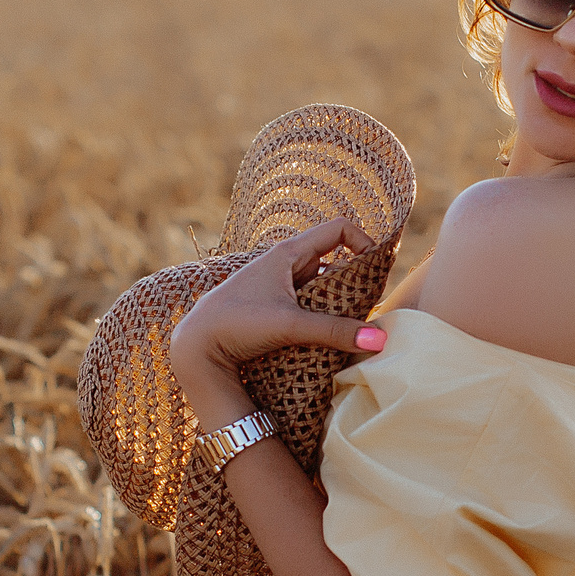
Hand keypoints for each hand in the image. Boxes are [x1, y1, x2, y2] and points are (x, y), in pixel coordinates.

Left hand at [168, 218, 388, 428]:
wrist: (195, 346)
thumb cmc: (236, 325)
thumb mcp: (289, 326)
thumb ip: (335, 332)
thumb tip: (379, 341)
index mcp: (287, 253)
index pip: (339, 229)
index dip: (364, 242)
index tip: (376, 270)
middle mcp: (284, 264)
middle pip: (335, 258)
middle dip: (356, 278)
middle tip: (370, 304)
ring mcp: (279, 286)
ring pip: (322, 284)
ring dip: (339, 300)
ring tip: (352, 323)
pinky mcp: (274, 307)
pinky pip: (309, 303)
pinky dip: (323, 313)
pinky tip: (329, 334)